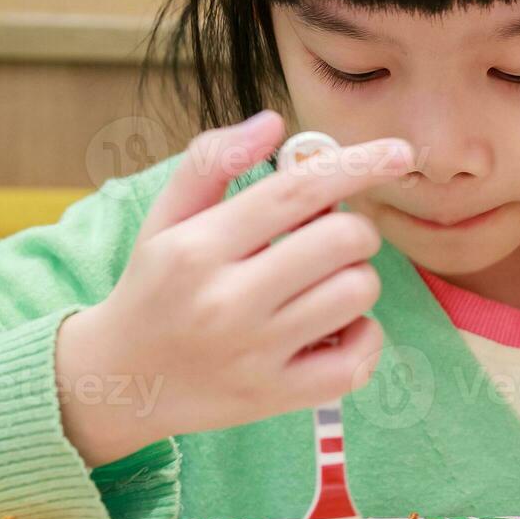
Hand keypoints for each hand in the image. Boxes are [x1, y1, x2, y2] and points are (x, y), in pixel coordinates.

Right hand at [56, 111, 413, 465]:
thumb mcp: (166, 218)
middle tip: (323, 241)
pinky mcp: (277, 397)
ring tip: (319, 286)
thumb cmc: (154, 289)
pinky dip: (363, 336)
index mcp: (198, 247)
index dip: (358, 164)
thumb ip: (212, 162)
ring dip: (355, 279)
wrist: (119, 382)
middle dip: (352, 229)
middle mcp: (227, 301)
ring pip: (357, 292)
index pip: (297, 191)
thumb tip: (274, 122)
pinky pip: (359, 359)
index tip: (401, 151)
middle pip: (343, 240)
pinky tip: (334, 328)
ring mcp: (255, 354)